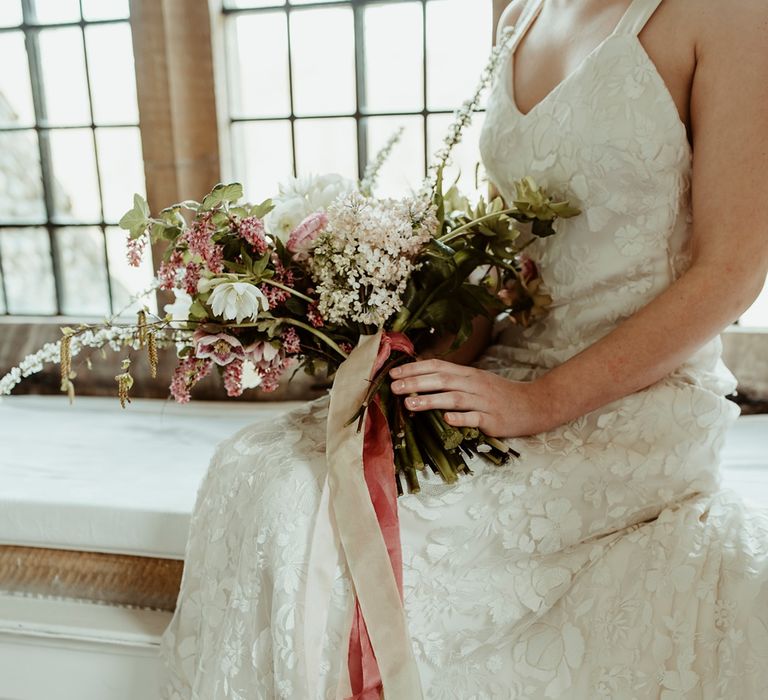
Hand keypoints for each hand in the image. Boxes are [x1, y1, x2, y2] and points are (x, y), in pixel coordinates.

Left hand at [389, 358, 555, 437]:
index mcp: (468, 373)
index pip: (438, 366)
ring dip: (430, 400)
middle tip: (394, 386)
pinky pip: (475, 418)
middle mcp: (474, 384)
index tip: (394, 373)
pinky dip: (460, 418)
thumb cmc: (500, 394)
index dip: (415, 369)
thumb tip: (421, 380)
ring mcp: (484, 402)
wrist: (534, 404)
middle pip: (442, 379)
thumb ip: (453, 380)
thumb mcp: (476, 381)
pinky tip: (446, 420)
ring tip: (409, 404)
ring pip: (454, 398)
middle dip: (416, 382)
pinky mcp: (493, 420)